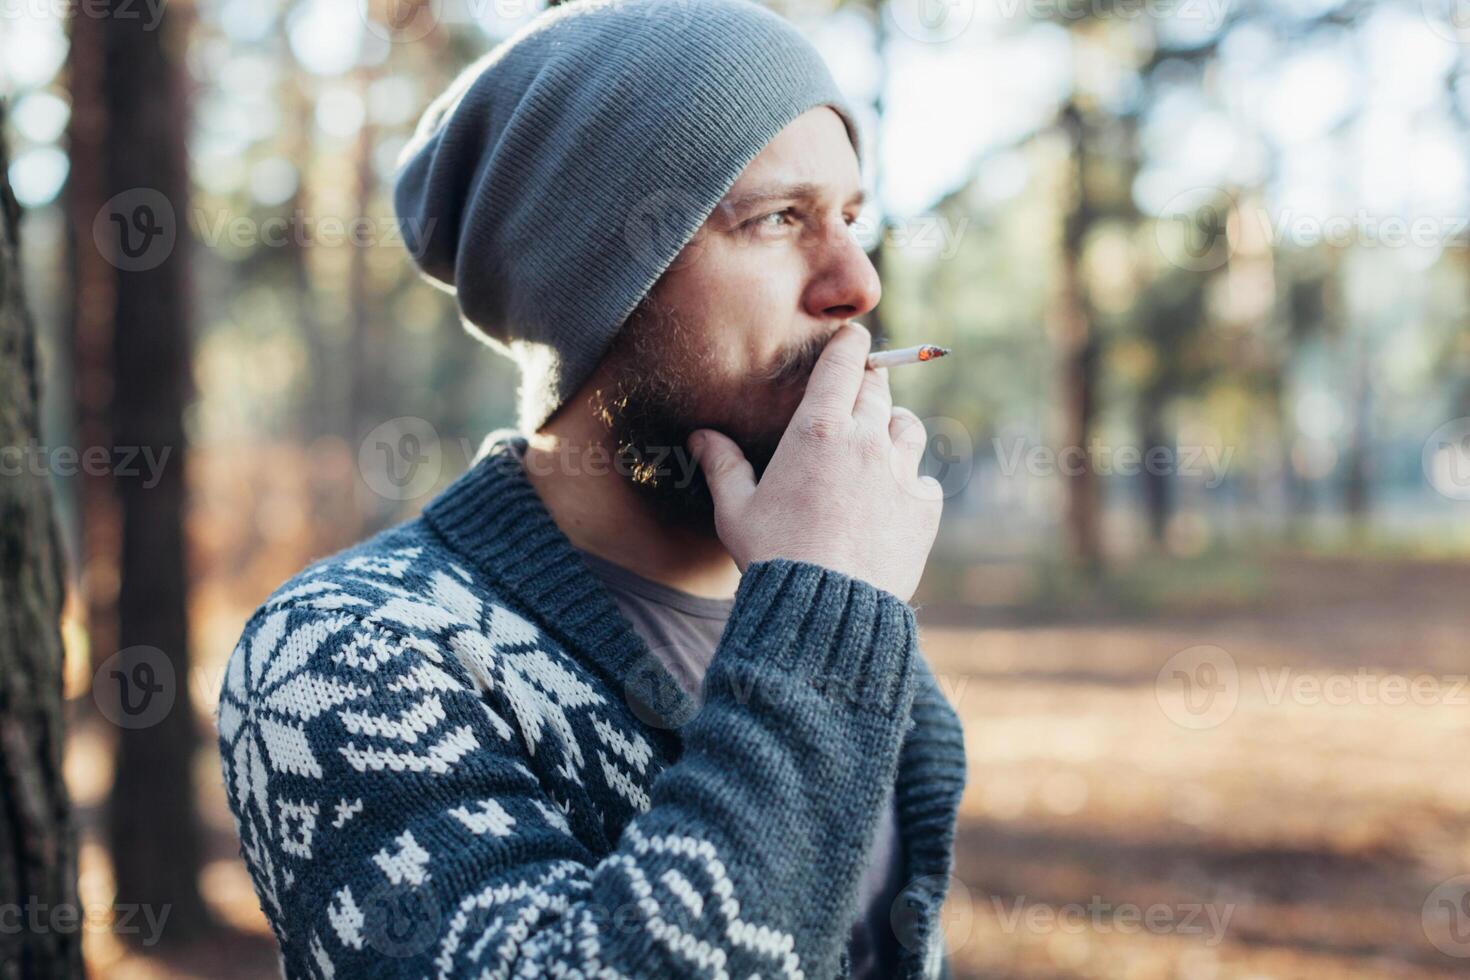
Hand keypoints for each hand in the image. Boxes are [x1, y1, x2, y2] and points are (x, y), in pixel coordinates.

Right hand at [688, 322, 942, 602]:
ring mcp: (901, 472)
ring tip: (876, 445)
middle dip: (867, 384)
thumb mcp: (736, 510)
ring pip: (908, 427)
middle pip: (878, 389)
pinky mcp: (924, 506)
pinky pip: (923, 480)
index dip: (850, 344)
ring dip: (892, 428)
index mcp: (818, 429)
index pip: (844, 362)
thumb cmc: (774, 556)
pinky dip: (910, 483)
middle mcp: (866, 440)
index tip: (851, 340)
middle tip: (855, 393)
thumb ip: (723, 465)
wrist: (828, 609)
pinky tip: (890, 502)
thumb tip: (701, 436)